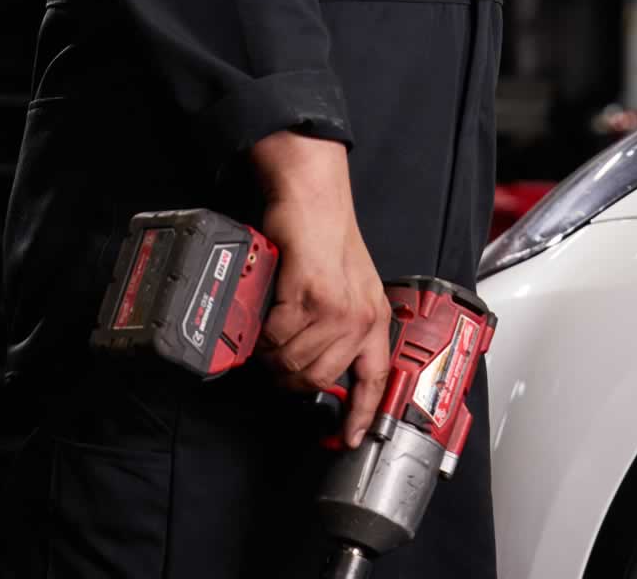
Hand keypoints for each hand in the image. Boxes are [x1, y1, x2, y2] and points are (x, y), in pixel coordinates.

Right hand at [248, 132, 390, 448]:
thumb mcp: (350, 285)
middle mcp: (360, 317)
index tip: (347, 440)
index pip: (374, 380)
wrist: (312, 196)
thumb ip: (343, 324)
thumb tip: (323, 362)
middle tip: (273, 363)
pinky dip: (263, 334)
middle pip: (319, 378)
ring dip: (272, 356)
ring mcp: (336, 308)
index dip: (360, 416)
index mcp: (374, 318)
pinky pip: (277, 336)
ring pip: (294, 361)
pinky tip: (262, 321)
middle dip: (289, 378)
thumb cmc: (327, 234)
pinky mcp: (309, 294)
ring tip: (265, 339)